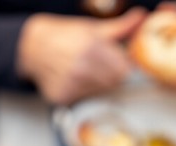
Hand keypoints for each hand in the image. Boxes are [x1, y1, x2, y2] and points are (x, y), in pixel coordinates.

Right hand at [17, 8, 145, 104]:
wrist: (32, 46)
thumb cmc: (65, 36)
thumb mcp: (92, 29)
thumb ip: (121, 27)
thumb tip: (142, 17)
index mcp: (92, 48)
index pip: (124, 70)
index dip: (122, 65)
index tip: (115, 61)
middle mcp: (80, 67)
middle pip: (113, 83)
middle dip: (110, 74)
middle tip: (97, 65)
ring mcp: (69, 84)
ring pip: (99, 92)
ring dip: (96, 84)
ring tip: (83, 70)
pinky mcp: (61, 96)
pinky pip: (82, 99)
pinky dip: (80, 91)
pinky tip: (72, 79)